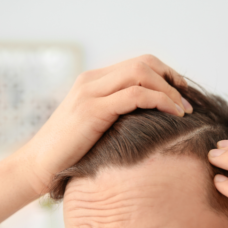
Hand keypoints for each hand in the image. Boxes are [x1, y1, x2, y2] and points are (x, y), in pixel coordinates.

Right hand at [20, 54, 192, 193]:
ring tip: (185, 109)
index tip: (181, 92)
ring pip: (142, 73)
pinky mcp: (93, 110)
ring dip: (170, 90)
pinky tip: (173, 113)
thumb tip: (152, 113)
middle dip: (172, 78)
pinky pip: (136, 95)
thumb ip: (118, 110)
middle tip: (188, 100)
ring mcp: (91, 92)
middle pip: (144, 63)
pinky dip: (160, 100)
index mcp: (95, 80)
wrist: (39, 164)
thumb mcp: (97, 122)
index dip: (165, 74)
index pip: (139, 64)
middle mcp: (93, 80)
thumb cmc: (72, 148)